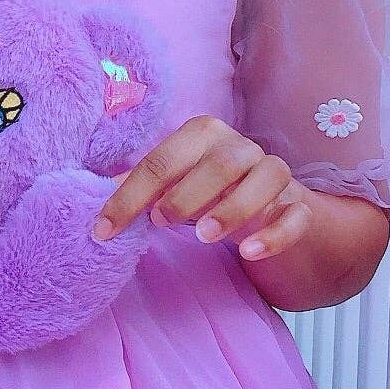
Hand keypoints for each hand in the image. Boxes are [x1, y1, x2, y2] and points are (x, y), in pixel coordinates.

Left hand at [92, 115, 313, 261]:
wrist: (269, 203)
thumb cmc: (204, 188)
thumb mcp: (169, 184)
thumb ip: (137, 187)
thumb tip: (90, 198)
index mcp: (201, 134)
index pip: (162, 160)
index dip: (129, 196)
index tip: (104, 229)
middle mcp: (241, 147)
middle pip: (219, 163)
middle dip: (186, 193)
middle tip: (162, 222)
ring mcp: (275, 174)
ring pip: (264, 180)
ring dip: (233, 208)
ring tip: (203, 236)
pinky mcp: (299, 205)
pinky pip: (295, 215)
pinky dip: (275, 234)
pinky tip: (250, 254)